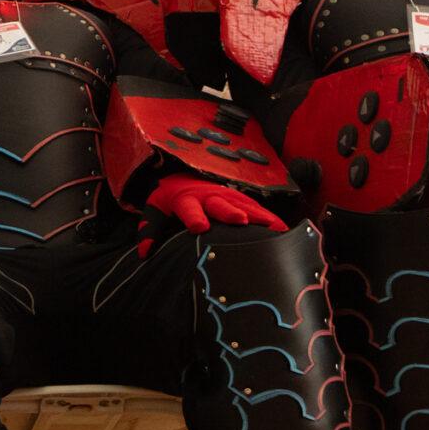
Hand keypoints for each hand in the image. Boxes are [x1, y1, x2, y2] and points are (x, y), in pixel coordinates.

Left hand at [142, 174, 287, 234]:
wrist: (184, 176)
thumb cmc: (170, 199)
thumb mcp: (155, 209)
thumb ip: (150, 229)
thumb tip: (145, 252)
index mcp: (185, 199)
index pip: (188, 208)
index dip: (193, 217)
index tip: (199, 227)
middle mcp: (208, 196)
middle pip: (220, 204)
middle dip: (230, 212)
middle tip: (241, 221)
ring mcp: (227, 196)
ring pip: (244, 205)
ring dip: (258, 215)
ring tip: (274, 228)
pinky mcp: (240, 199)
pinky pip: (257, 208)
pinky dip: (269, 218)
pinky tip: (283, 230)